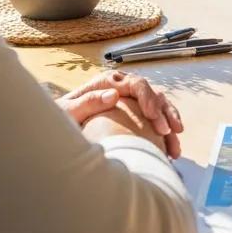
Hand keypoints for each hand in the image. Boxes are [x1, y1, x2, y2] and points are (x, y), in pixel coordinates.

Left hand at [56, 70, 184, 157]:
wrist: (56, 130)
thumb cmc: (60, 120)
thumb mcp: (67, 111)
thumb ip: (87, 102)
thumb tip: (113, 95)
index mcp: (108, 82)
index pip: (136, 83)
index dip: (148, 97)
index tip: (152, 115)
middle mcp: (123, 87)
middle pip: (152, 94)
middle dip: (163, 113)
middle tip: (168, 131)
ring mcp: (132, 101)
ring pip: (160, 106)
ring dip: (170, 124)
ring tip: (175, 146)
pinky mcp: (136, 115)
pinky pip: (158, 120)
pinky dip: (167, 134)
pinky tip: (170, 151)